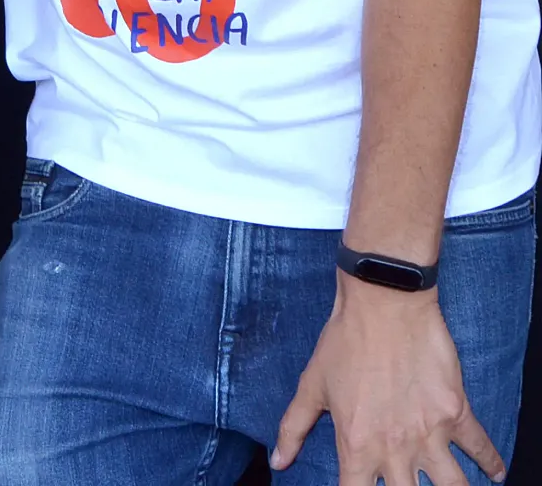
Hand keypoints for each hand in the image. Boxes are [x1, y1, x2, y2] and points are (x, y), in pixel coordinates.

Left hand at [271, 277, 503, 484]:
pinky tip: (494, 473)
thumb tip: (277, 462)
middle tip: (404, 485)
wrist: (383, 304)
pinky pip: (482, 448)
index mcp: (357, 445)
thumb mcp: (311, 385)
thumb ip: (293, 428)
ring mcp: (431, 433)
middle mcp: (396, 448)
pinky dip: (492, 463)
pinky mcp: (457, 413)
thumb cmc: (343, 342)